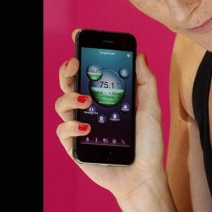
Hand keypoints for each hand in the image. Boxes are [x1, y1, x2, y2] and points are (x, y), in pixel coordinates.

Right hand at [54, 29, 164, 197]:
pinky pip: (63, 130)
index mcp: (104, 97)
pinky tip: (86, 127)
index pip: (88, 72)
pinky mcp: (75, 146)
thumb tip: (139, 55)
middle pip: (68, 83)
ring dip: (70, 97)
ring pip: (61, 104)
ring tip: (87, 100)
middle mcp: (89, 109)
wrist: (144, 175)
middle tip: (76, 64)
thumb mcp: (150, 107)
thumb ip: (145, 82)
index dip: (80, 53)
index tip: (79, 36)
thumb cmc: (148, 143)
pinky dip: (72, 126)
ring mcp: (80, 127)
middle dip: (67, 69)